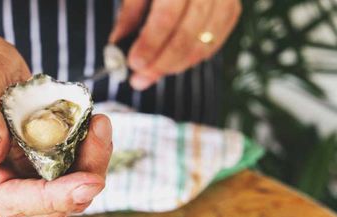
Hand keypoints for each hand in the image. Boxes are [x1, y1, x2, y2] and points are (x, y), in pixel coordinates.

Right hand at [0, 36, 112, 216]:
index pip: (8, 199)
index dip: (49, 198)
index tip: (88, 184)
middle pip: (42, 207)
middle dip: (79, 182)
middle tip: (100, 137)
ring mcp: (16, 177)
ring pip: (62, 196)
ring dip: (89, 167)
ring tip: (99, 125)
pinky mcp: (36, 169)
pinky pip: (69, 176)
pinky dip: (88, 157)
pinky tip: (94, 129)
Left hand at [109, 0, 241, 89]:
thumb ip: (130, 13)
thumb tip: (117, 46)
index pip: (167, 16)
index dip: (150, 43)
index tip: (134, 63)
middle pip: (187, 33)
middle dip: (162, 62)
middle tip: (141, 78)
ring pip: (205, 41)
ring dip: (177, 64)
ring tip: (153, 73)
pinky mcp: (232, 7)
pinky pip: (217, 40)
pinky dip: (195, 56)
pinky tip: (175, 63)